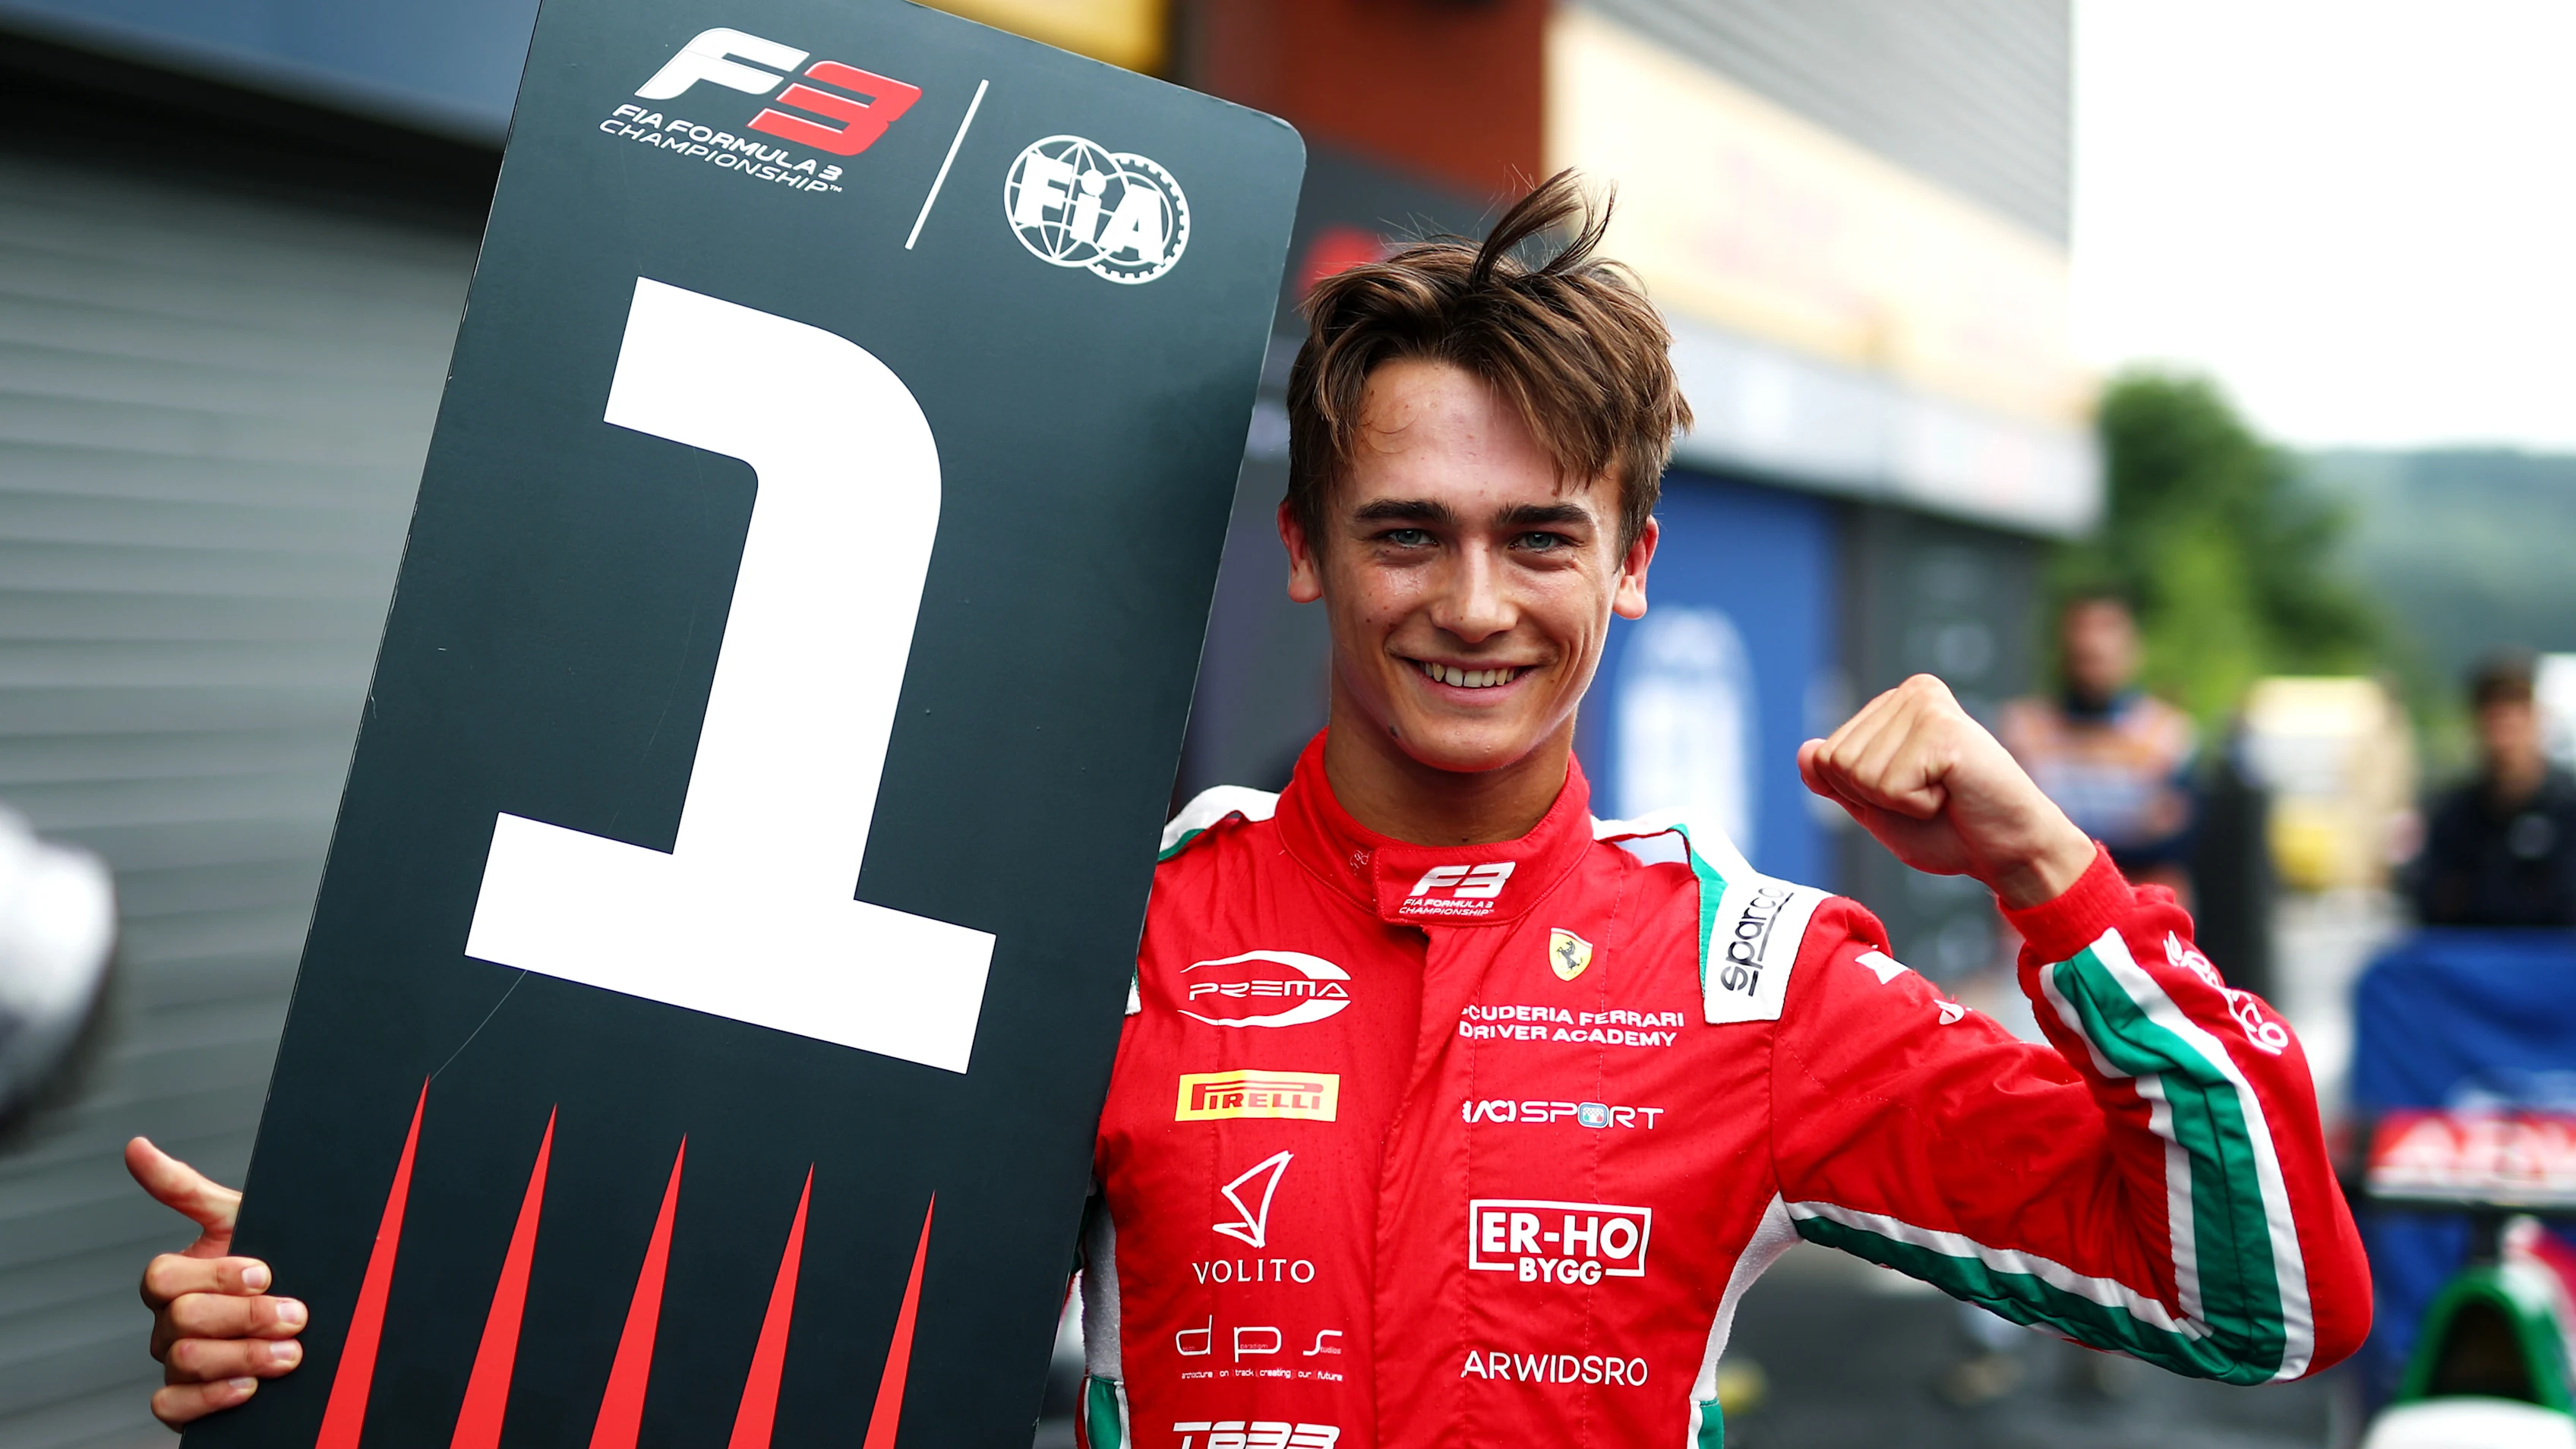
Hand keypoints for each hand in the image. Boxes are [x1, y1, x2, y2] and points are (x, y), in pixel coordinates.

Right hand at [128, 1137, 305, 1426]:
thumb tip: (136, 1147)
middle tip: (295, 1315)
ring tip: (291, 1352)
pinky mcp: (185, 1402)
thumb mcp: (243, 1218)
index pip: (163, 1277)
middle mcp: (168, 1322)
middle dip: (245, 1317)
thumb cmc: (274, 1262)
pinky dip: (209, 1399)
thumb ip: (188, 1189)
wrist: (314, 1315)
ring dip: (244, 1357)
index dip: (216, 1275)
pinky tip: (249, 1387)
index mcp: (176, 1279)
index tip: (267, 1272)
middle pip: (180, 1321)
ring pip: (182, 1363)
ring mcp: (174, 1363)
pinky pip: (169, 1408)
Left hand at [1799, 675, 2096, 909]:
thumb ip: (1837, 780)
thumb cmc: (1948, 829)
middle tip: (1928, 798)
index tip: (1908, 795)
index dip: (1858, 794)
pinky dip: (1917, 806)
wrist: (2007, 852)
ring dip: (1898, 802)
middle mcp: (1910, 693)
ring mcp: (1927, 706)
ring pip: (1859, 774)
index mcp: (1891, 705)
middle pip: (1836, 762)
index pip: (1823, 756)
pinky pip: (1889, 785)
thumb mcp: (1876, 806)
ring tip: (1942, 794)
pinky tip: (1952, 794)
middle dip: (1875, 798)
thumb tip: (1805, 751)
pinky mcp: (1942, 730)